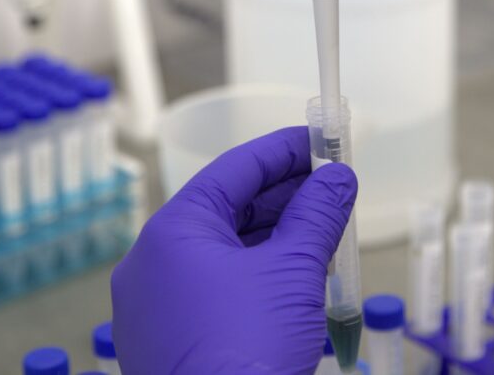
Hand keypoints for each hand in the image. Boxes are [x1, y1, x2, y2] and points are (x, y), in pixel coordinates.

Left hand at [111, 127, 356, 373]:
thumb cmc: (247, 352)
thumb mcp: (294, 272)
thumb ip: (317, 216)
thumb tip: (339, 179)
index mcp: (173, 232)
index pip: (233, 171)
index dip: (282, 152)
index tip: (319, 142)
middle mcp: (154, 263)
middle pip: (226, 210)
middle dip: (283, 197)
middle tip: (330, 187)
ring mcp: (157, 305)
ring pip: (222, 252)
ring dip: (274, 237)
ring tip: (322, 230)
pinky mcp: (170, 339)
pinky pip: (215, 289)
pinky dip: (256, 274)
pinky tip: (296, 276)